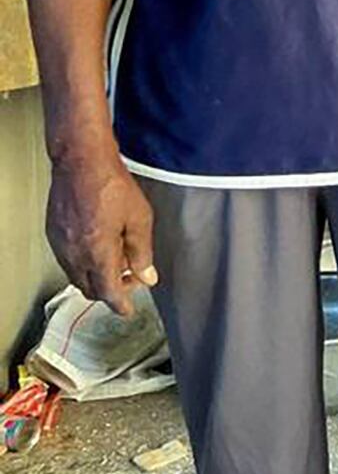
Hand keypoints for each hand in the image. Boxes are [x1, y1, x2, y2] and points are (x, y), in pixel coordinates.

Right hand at [45, 136, 155, 316]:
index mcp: (98, 253)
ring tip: (118, 260)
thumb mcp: (140, 219)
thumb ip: (143, 252)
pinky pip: (68, 261)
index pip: (108, 293)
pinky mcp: (54, 234)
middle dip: (111, 290)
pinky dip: (84, 264)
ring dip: (97, 277)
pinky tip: (99, 248)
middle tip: (131, 277)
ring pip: (77, 276)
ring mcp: (60, 245)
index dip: (120, 305)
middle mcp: (74, 255)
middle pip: (90, 288)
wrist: (81, 162)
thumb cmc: (112, 186)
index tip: (128, 310)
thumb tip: (147, 276)